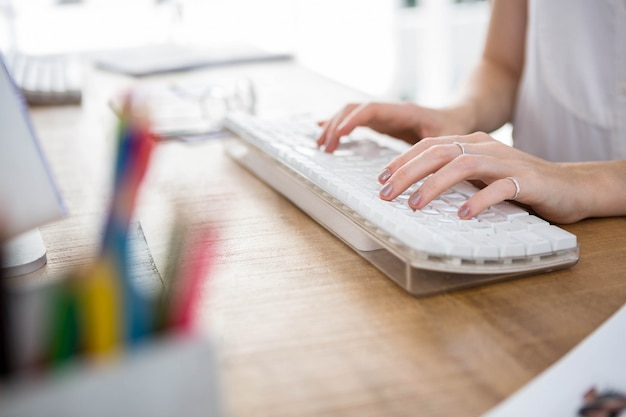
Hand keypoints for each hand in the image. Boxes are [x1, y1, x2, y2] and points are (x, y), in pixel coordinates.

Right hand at [317, 101, 470, 152]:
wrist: (460, 116)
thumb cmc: (455, 127)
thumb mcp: (448, 139)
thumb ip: (433, 151)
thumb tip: (418, 169)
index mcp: (404, 111)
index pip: (371, 109)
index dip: (352, 120)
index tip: (338, 133)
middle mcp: (391, 110)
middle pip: (354, 109)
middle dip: (336, 125)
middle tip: (325, 147)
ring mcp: (385, 116)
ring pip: (351, 113)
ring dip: (334, 126)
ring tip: (322, 144)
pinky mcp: (383, 123)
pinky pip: (357, 121)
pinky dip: (340, 126)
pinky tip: (326, 131)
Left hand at [376, 132, 585, 223]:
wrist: (570, 186)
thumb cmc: (517, 183)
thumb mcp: (480, 176)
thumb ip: (453, 176)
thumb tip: (413, 190)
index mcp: (471, 143)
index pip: (429, 146)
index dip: (402, 160)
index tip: (381, 178)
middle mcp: (486, 147)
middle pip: (439, 152)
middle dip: (408, 172)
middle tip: (386, 194)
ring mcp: (507, 162)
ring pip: (463, 165)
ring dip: (434, 185)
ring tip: (414, 205)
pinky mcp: (527, 181)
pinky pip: (499, 188)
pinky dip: (478, 200)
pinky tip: (462, 214)